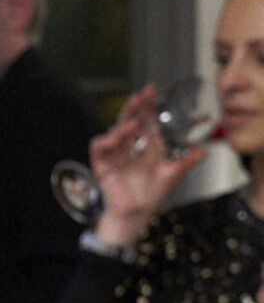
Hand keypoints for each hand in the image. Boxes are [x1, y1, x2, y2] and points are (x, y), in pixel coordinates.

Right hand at [89, 84, 206, 246]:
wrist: (137, 212)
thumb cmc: (152, 193)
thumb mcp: (173, 174)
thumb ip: (187, 161)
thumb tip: (204, 151)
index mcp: (146, 144)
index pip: (146, 119)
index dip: (147, 105)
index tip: (151, 90)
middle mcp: (130, 145)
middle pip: (129, 120)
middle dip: (134, 107)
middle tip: (140, 96)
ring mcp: (115, 153)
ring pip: (114, 131)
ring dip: (122, 126)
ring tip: (133, 125)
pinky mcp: (103, 164)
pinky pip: (99, 147)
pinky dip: (105, 141)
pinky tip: (114, 138)